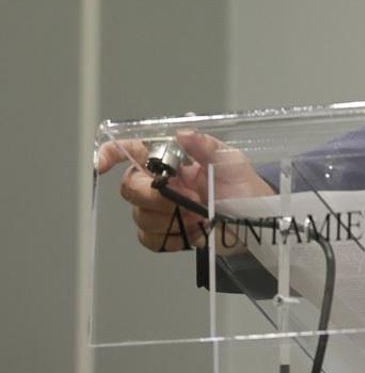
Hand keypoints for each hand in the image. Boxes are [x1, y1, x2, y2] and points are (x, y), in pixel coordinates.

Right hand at [95, 130, 272, 251]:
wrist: (255, 222)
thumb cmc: (245, 187)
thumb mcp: (232, 162)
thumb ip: (208, 147)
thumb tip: (183, 133)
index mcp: (173, 161)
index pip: (133, 150)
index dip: (112, 153)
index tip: (102, 163)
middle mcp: (162, 182)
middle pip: (130, 187)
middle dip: (152, 196)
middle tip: (183, 200)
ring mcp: (162, 209)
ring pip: (139, 215)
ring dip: (168, 219)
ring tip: (198, 216)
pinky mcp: (166, 233)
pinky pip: (150, 238)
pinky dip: (171, 237)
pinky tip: (192, 232)